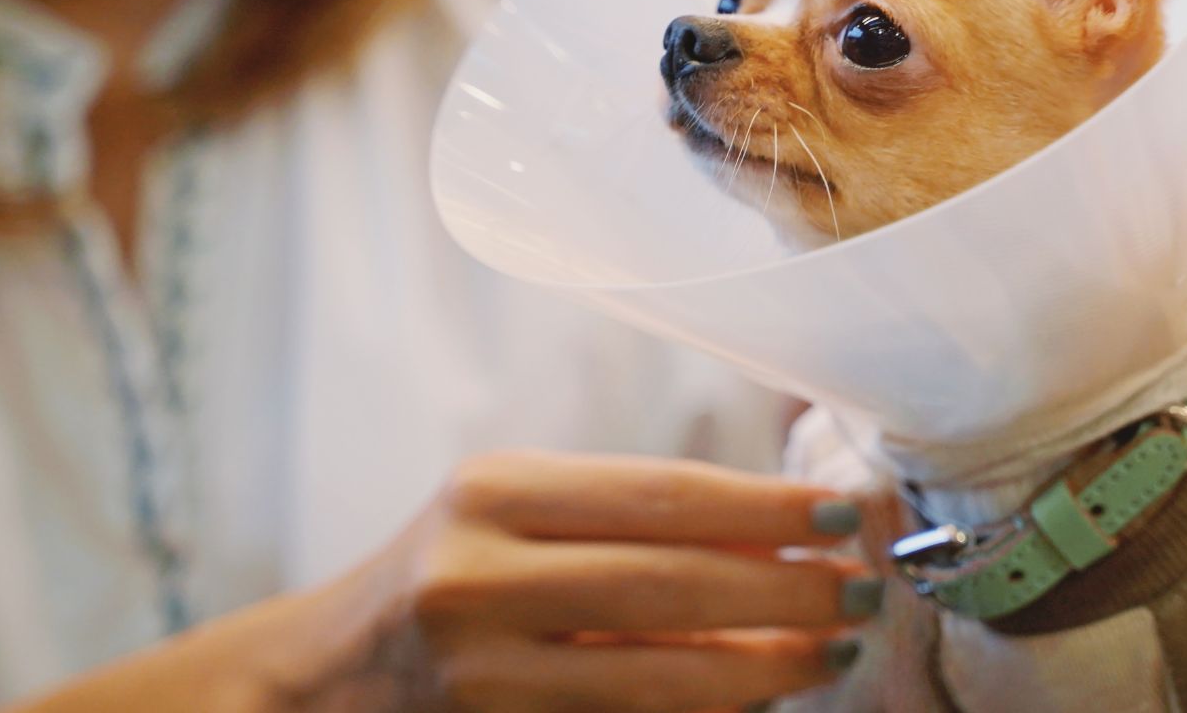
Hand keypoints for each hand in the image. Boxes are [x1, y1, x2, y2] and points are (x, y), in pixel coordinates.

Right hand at [321, 450, 876, 711]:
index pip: (663, 494)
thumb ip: (634, 516)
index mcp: (494, 493)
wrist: (326, 678)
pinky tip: (757, 699)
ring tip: (830, 650)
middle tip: (860, 590)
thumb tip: (786, 525)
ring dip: (764, 667)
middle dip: (787, 590)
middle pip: (673, 585)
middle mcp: (478, 579)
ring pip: (660, 677)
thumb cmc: (450, 572)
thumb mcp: (519, 513)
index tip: (845, 515)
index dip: (769, 507)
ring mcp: (482, 676)